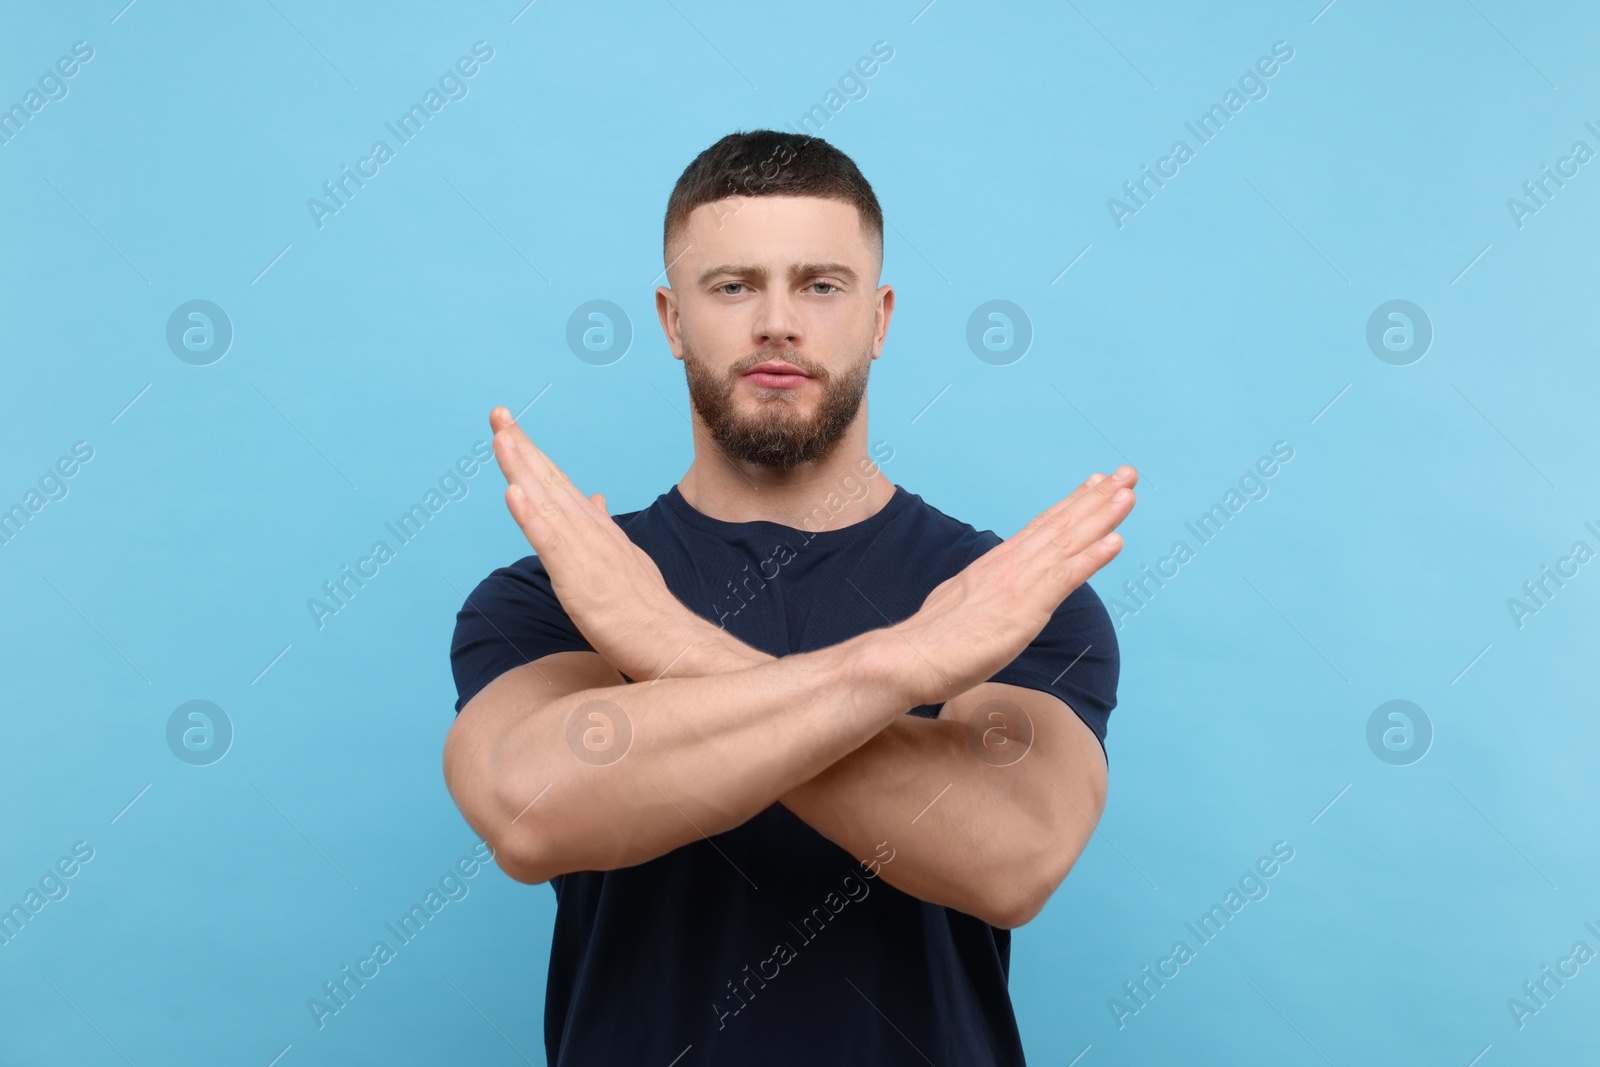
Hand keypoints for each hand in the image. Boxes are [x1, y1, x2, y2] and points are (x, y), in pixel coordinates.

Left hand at [488, 406, 694, 681]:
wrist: (670, 641)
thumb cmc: (644, 609)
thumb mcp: (623, 559)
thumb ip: (603, 528)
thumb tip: (593, 497)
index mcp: (595, 529)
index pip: (558, 484)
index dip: (532, 455)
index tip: (508, 428)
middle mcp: (590, 530)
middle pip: (550, 480)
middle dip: (521, 446)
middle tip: (497, 413)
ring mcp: (585, 550)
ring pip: (547, 501)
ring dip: (522, 467)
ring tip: (501, 436)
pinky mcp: (579, 576)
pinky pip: (550, 541)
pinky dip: (530, 514)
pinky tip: (513, 491)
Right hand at [888, 466, 1137, 707]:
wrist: (909, 657)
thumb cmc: (931, 643)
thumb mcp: (960, 607)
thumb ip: (982, 597)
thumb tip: (991, 600)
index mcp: (995, 565)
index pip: (1041, 527)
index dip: (1071, 505)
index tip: (1095, 483)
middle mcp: (1009, 565)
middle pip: (1060, 524)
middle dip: (1097, 498)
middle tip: (1127, 472)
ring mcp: (1018, 583)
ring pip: (1068, 541)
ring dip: (1102, 515)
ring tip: (1129, 491)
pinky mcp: (1024, 608)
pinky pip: (1066, 578)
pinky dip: (1093, 557)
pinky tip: (1116, 541)